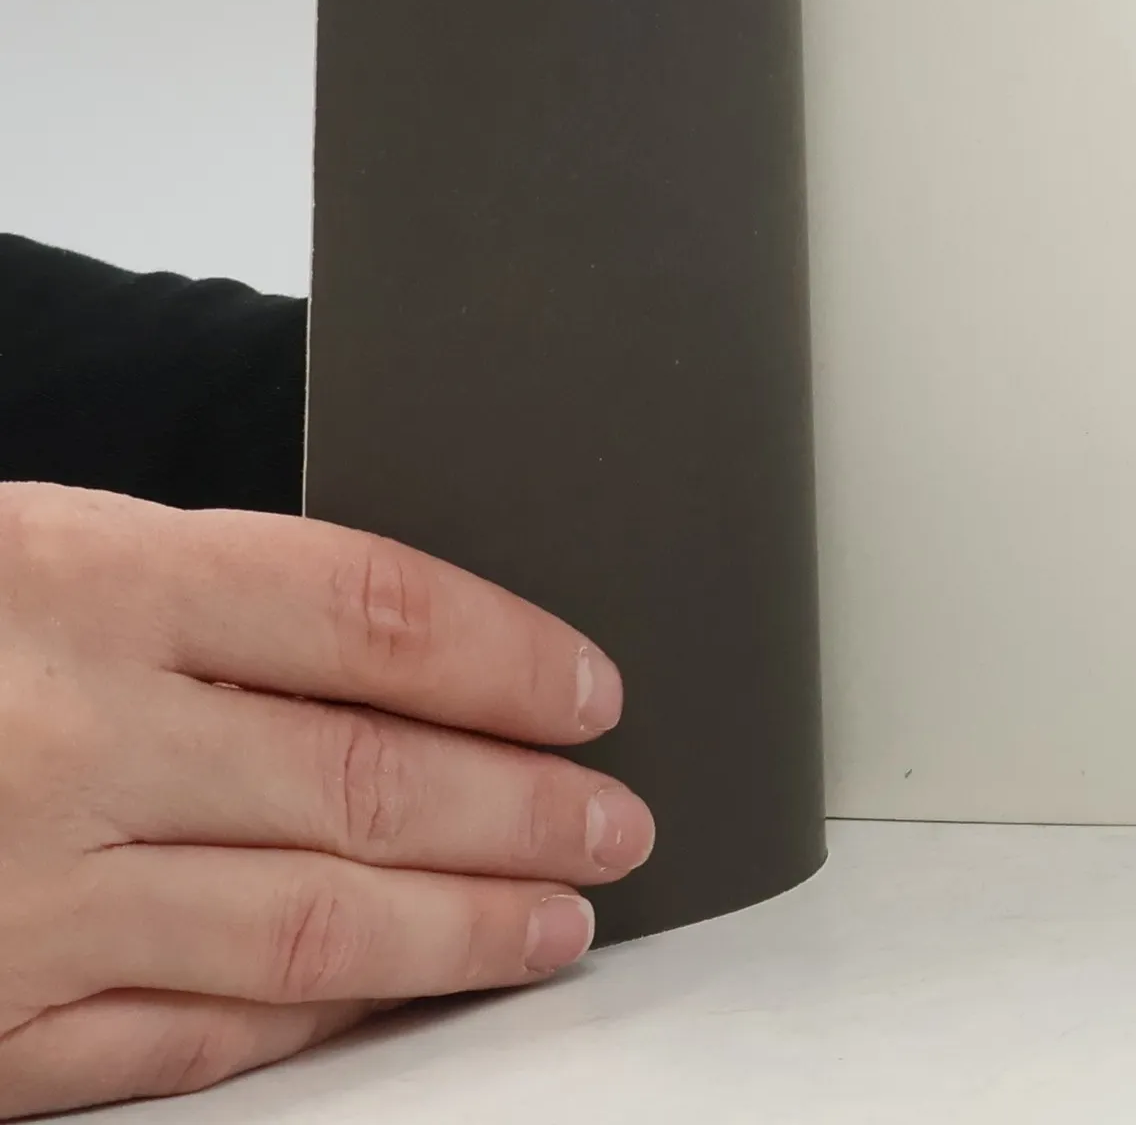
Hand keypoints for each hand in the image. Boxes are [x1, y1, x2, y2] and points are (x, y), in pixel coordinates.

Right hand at [0, 483, 652, 1116]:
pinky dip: (306, 1026)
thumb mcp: (30, 548)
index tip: (594, 690)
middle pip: (368, 781)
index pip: (372, 614)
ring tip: (559, 925)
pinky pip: (180, 1042)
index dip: (510, 655)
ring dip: (458, 934)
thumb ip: (200, 597)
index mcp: (83, 580)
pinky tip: (387, 1006)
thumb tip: (407, 656)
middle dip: (525, 811)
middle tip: (620, 825)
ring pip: (303, 928)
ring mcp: (17, 900)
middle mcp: (64, 741)